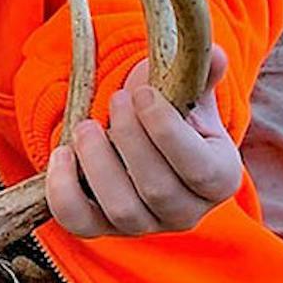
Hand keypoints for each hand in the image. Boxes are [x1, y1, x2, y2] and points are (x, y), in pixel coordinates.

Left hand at [45, 45, 240, 238]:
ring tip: (87, 126)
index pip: (199, 169)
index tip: (142, 93)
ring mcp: (145, 225)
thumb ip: (200, 71)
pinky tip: (62, 154)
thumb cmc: (169, 109)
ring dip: (98, 162)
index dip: (167, 131)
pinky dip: (64, 190)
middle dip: (130, 138)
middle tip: (115, 99)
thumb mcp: (188, 88)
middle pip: (158, 190)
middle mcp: (186, 211)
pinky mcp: (104, 229)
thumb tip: (214, 54)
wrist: (140, 134)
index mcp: (219, 177)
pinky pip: (80, 224)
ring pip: (122, 210)